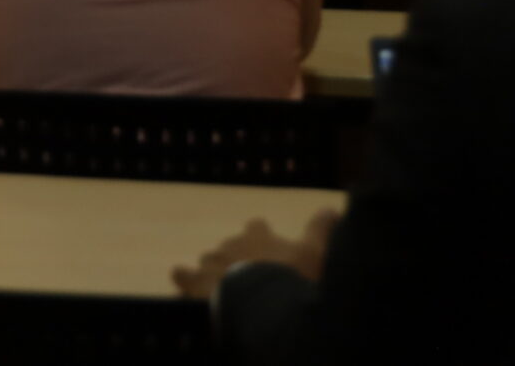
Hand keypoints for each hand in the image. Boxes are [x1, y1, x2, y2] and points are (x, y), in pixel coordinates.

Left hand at [172, 208, 339, 298]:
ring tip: (224, 288)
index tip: (267, 245)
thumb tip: (332, 208)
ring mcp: (211, 263)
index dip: (261, 236)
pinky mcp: (194, 282)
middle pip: (231, 245)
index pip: (257, 226)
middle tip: (251, 278)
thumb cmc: (291, 278)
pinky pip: (183, 275)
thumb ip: (321, 229)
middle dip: (237, 257)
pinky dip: (185, 280)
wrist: (261, 306)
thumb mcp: (316, 253)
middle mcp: (231, 244)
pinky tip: (188, 287)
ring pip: (209, 260)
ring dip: (214, 271)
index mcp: (258, 236)